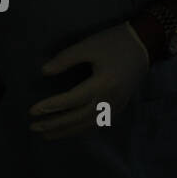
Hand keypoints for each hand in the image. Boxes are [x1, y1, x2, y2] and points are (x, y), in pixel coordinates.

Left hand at [28, 23, 149, 139]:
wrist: (144, 45)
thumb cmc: (115, 42)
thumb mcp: (88, 45)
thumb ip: (65, 59)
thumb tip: (44, 72)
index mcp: (103, 83)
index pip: (71, 100)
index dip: (51, 106)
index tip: (32, 111)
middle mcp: (110, 99)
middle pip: (78, 118)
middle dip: (55, 124)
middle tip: (34, 127)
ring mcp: (116, 106)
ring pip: (88, 125)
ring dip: (66, 132)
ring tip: (46, 135)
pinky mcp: (119, 107)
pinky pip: (97, 123)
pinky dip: (81, 129)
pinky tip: (68, 131)